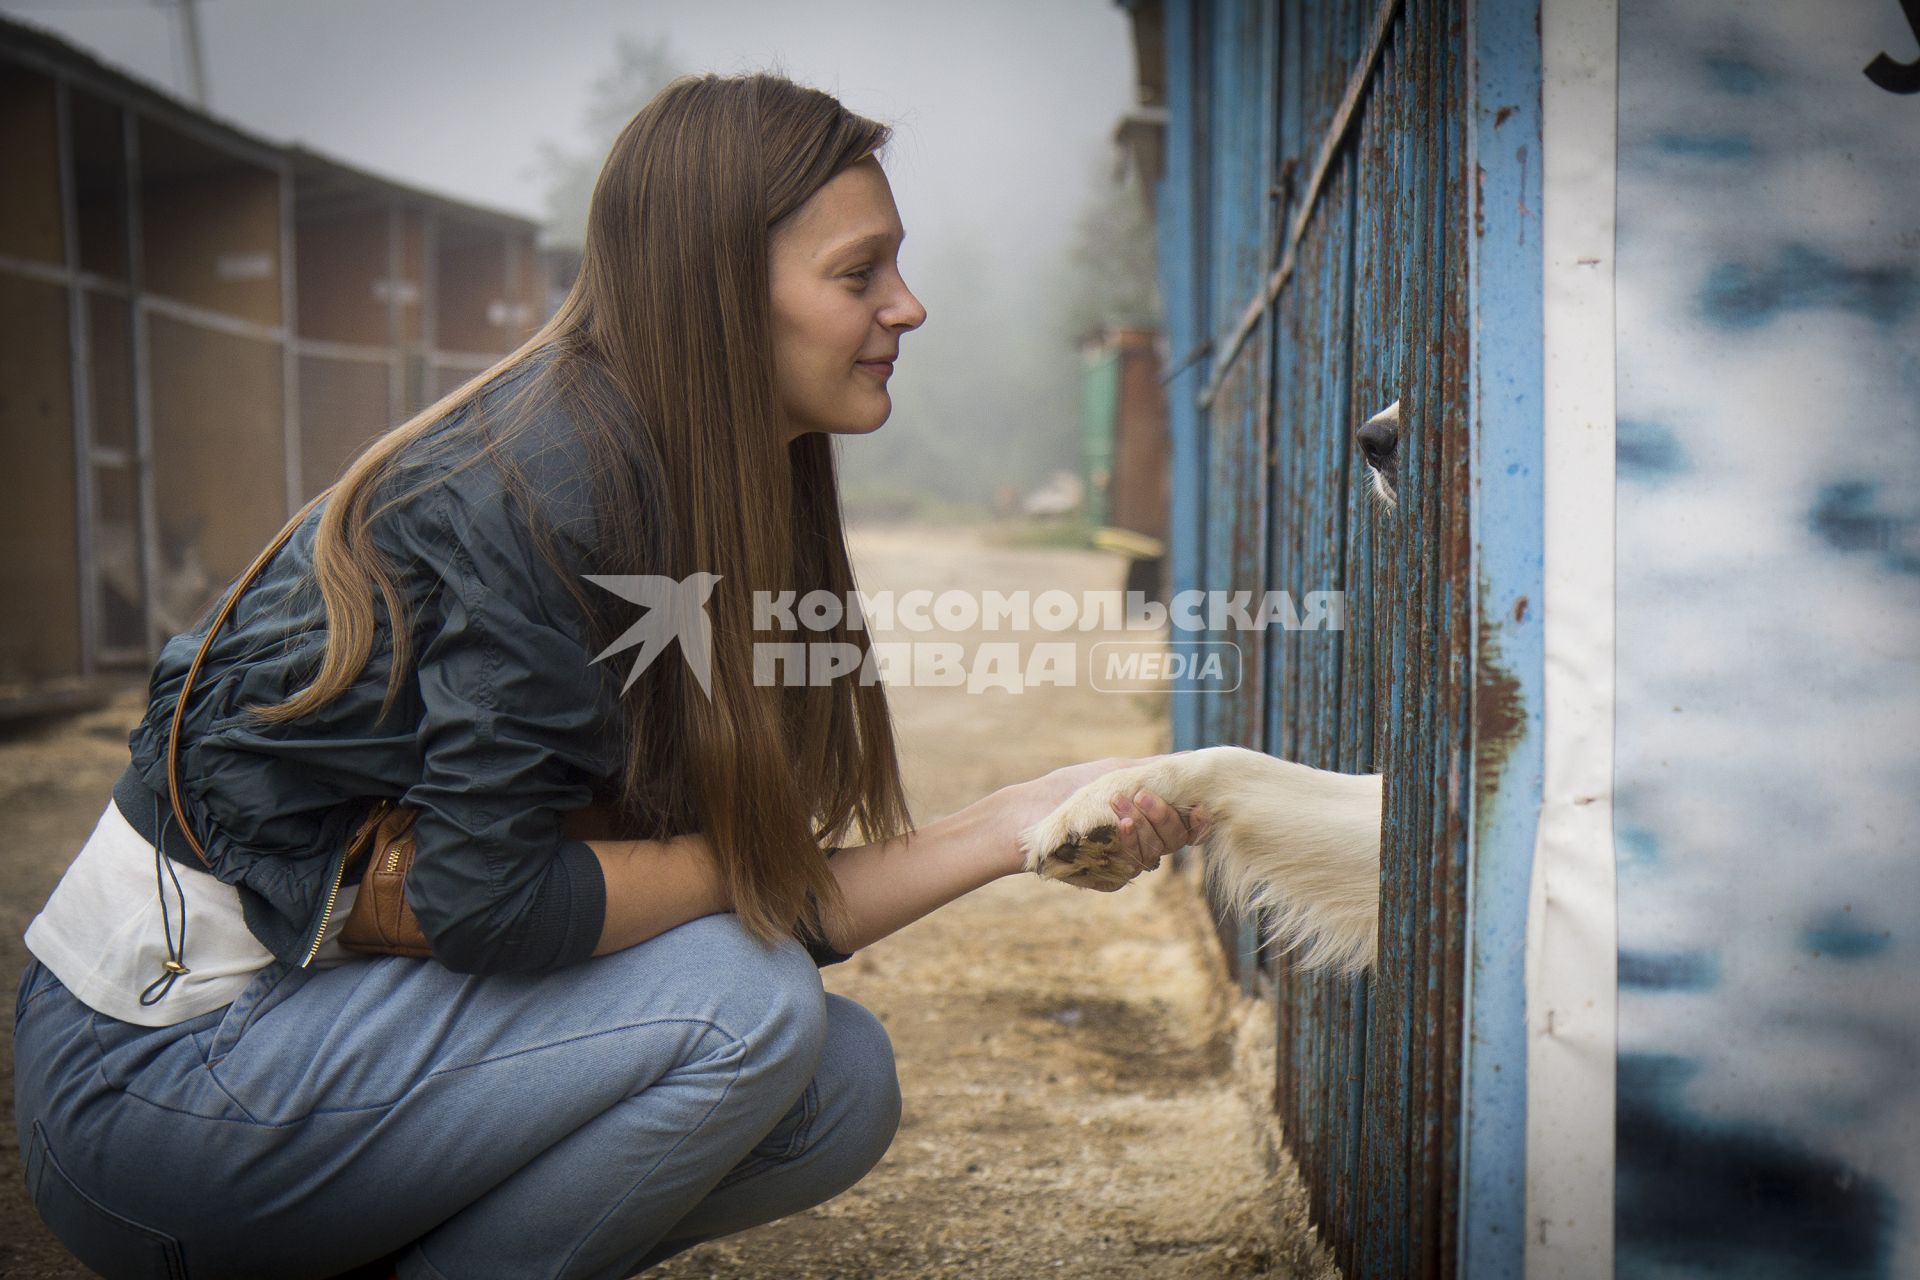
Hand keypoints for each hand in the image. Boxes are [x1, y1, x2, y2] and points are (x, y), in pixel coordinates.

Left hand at [989, 755, 1210, 882]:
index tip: (1199, 807)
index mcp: (1148, 819)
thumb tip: (1193, 759)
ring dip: (1142, 826)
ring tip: (1118, 801)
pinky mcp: (1111, 877)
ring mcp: (1127, 862)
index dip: (1197, 820)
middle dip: (1163, 816)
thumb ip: (1153, 770)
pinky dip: (1128, 844)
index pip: (1185, 825)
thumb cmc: (1070, 788)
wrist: (1028, 813)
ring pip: (1155, 853)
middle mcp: (1142, 843)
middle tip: (1141, 795)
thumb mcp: (1114, 771)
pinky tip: (1118, 827)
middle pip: (1174, 840)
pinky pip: (1132, 867)